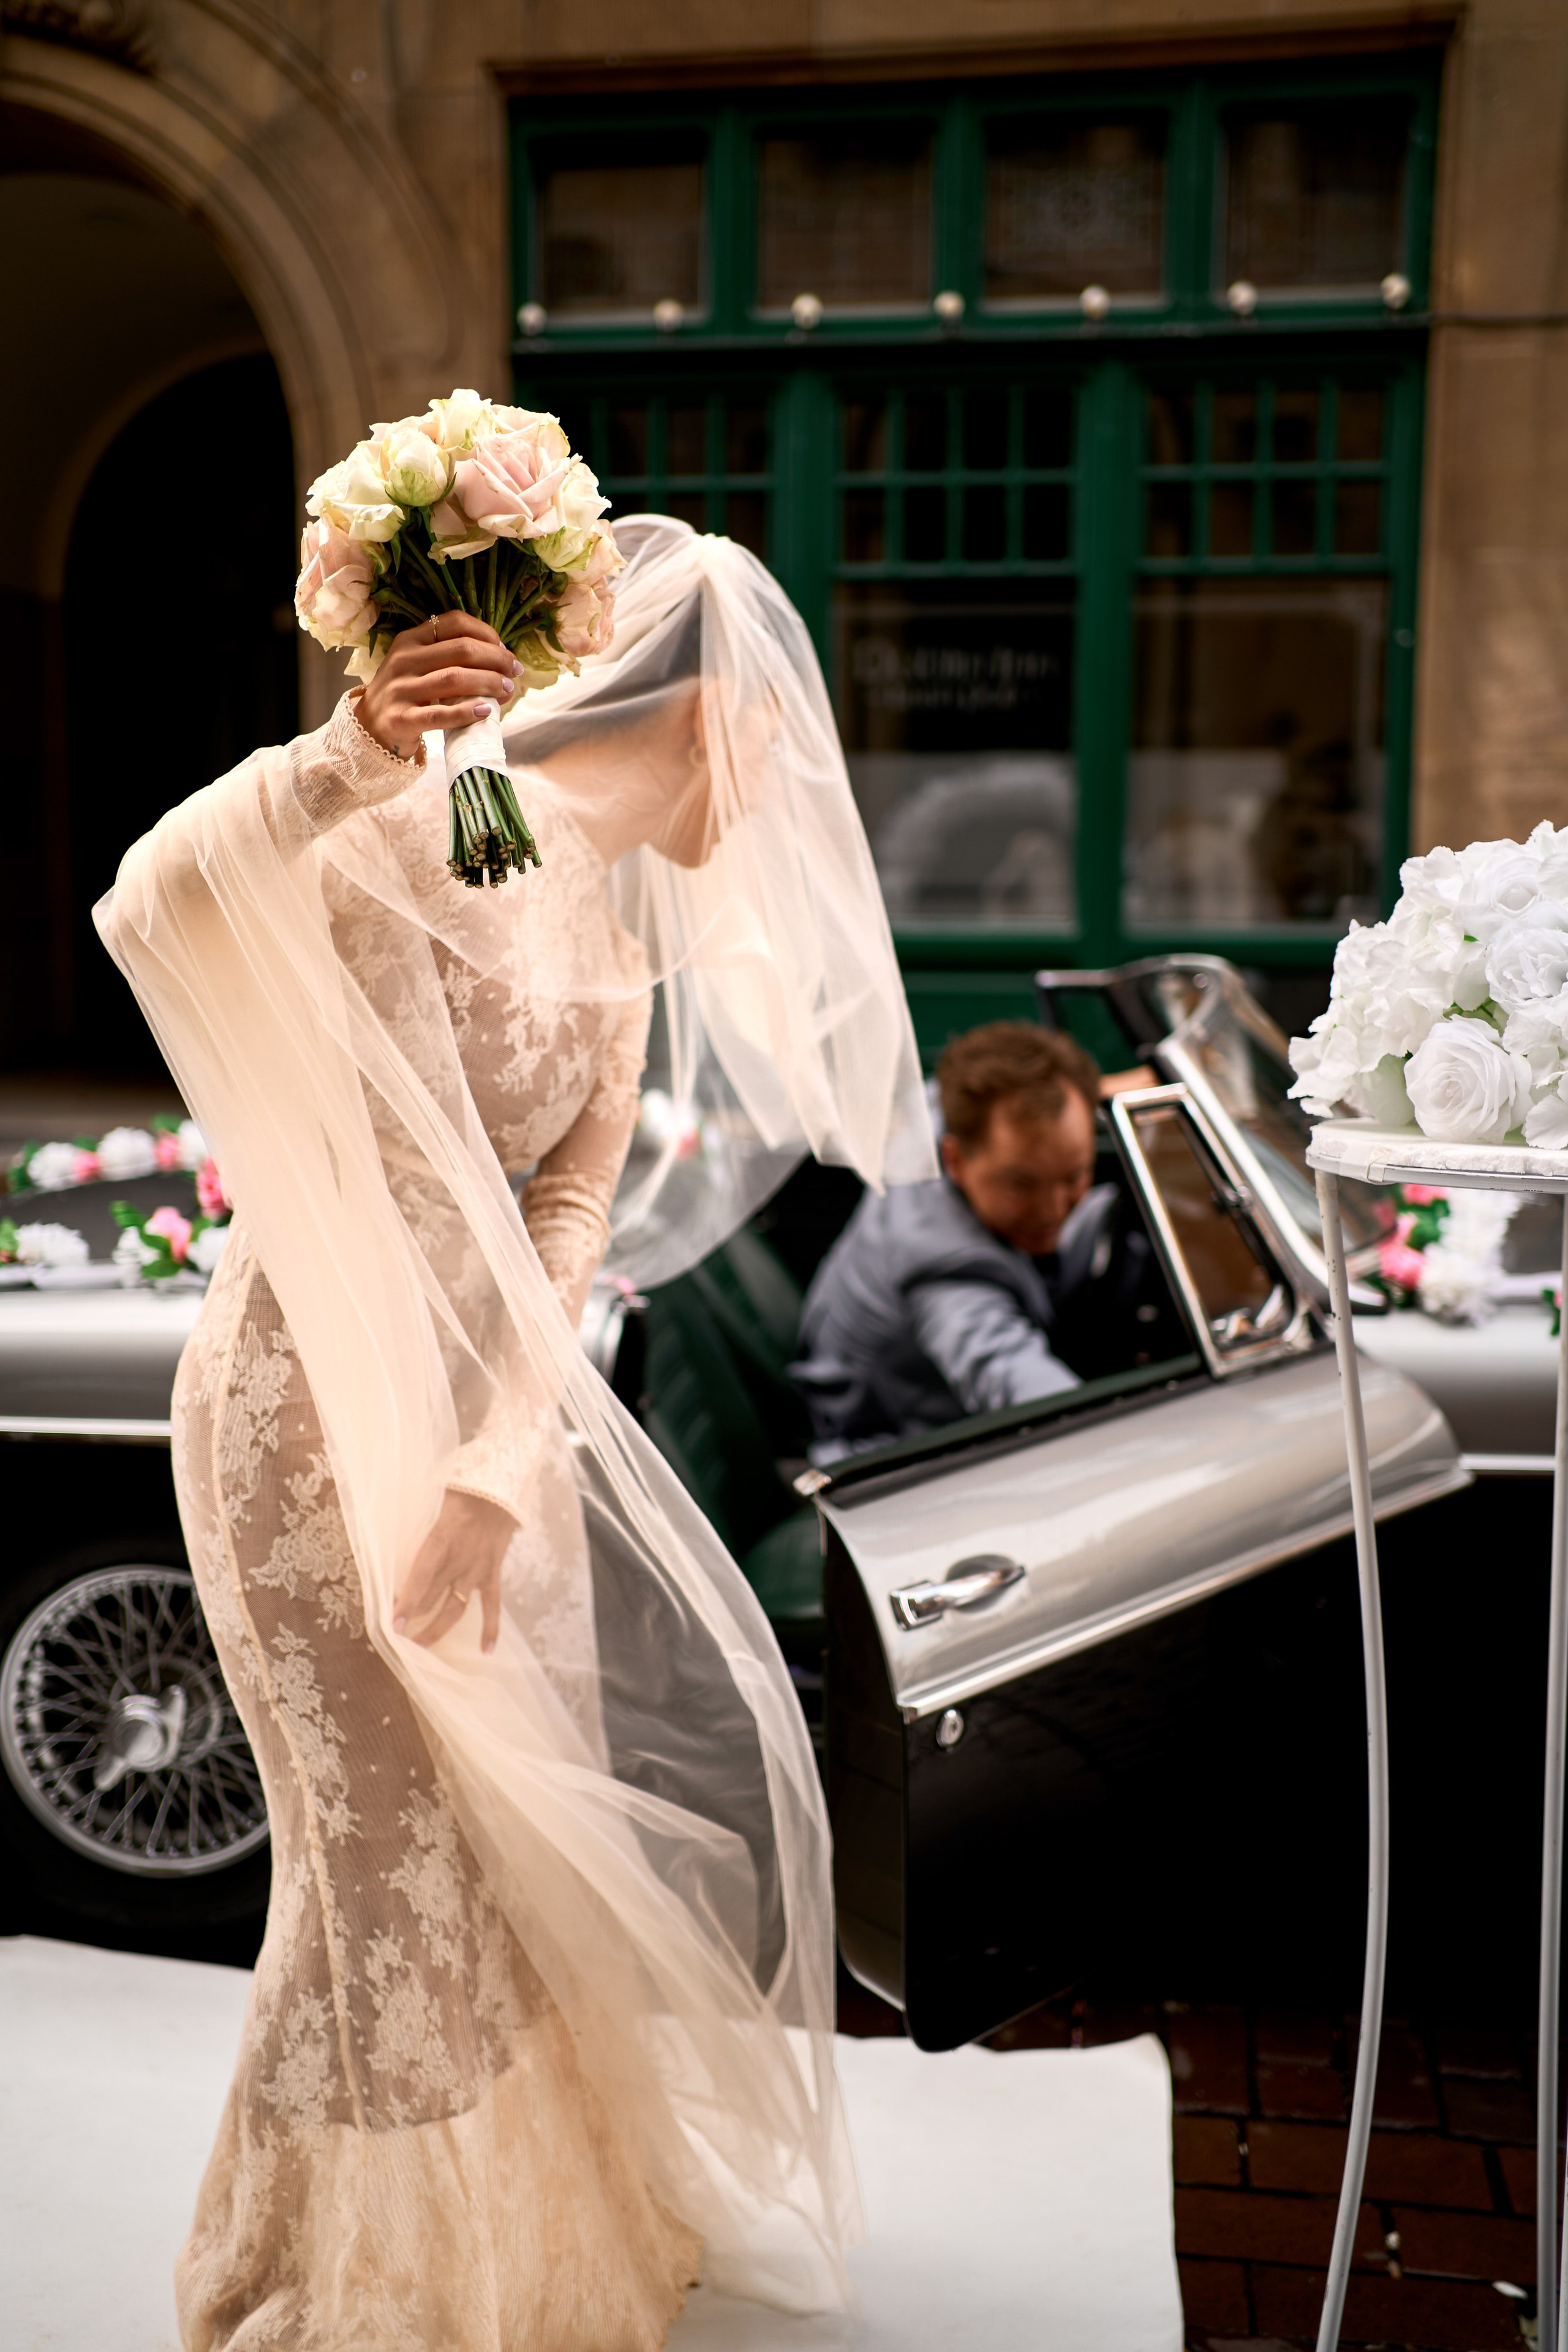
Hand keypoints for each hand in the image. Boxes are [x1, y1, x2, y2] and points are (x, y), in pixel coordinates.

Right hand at [357, 612, 522, 757]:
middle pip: (461, 650)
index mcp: (410, 640)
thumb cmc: (405, 694)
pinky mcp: (402, 719)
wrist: (369, 728)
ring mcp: (400, 690)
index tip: (505, 650)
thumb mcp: (417, 664)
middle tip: (514, 672)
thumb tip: (500, 655)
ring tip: (507, 690)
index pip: (455, 623)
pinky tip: (487, 711)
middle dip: (496, 659)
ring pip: (454, 679)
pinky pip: (440, 714)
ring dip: (489, 683)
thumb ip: (448, 655)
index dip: (487, 633)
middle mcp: (403, 660)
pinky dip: (467, 712)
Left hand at [392, 1488, 513, 1652]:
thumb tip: (384, 1524)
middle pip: (432, 1597)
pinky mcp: (493, 1572)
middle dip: (412, 1617)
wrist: (502, 1487)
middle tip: (395, 1636)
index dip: (407, 1603)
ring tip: (419, 1647)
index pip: (421, 1578)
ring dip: (437, 1629)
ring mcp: (478, 1569)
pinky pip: (492, 1605)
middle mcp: (460, 1559)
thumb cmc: (462, 1490)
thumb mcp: (433, 1499)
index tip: (393, 1624)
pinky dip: (491, 1628)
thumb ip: (415, 1520)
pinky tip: (486, 1650)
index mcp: (442, 1539)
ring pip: (456, 1608)